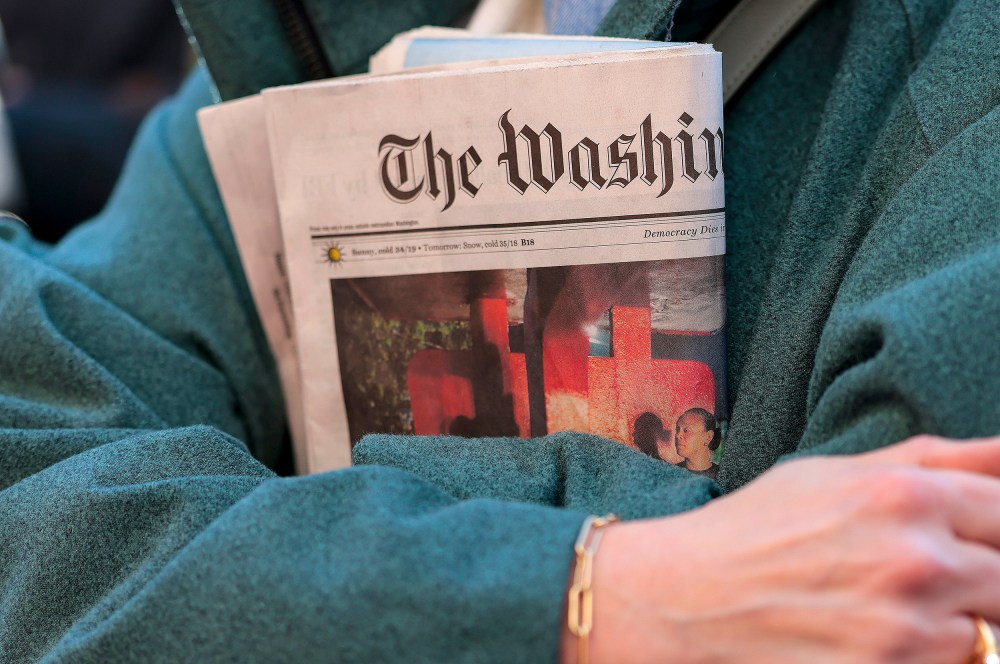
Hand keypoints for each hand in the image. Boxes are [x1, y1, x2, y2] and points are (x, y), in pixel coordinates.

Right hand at [563, 435, 999, 662]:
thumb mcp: (836, 472)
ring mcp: (904, 630)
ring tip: (887, 610)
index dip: (996, 527)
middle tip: (923, 579)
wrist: (683, 596)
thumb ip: (934, 458)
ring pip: (986, 637)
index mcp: (905, 494)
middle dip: (980, 580)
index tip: (974, 538)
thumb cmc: (756, 528)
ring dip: (955, 626)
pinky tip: (872, 638)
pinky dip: (923, 656)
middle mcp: (916, 560)